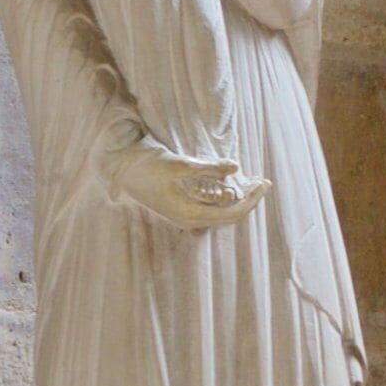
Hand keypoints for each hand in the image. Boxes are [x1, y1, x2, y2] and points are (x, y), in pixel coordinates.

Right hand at [110, 133, 266, 229]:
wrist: (120, 171)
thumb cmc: (146, 166)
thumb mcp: (179, 165)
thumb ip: (208, 167)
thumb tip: (235, 167)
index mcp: (190, 214)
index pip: (232, 214)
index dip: (252, 199)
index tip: (264, 183)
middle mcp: (190, 220)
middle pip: (230, 216)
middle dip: (249, 199)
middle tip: (263, 181)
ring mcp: (186, 216)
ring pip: (222, 212)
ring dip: (239, 198)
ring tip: (252, 181)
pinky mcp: (184, 209)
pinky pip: (212, 208)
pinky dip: (226, 197)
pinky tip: (232, 184)